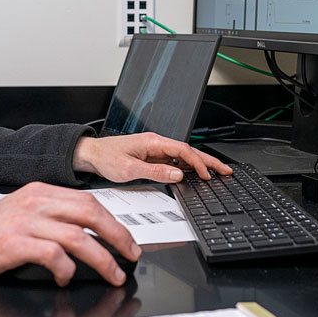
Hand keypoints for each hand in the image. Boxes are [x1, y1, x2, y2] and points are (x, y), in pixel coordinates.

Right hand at [0, 182, 139, 287]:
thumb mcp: (21, 214)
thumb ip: (50, 218)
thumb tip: (87, 235)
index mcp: (39, 192)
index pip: (88, 201)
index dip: (114, 222)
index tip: (126, 241)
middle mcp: (35, 202)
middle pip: (90, 213)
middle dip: (118, 236)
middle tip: (130, 256)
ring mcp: (24, 222)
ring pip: (78, 236)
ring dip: (102, 258)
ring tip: (112, 274)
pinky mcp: (13, 243)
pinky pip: (53, 255)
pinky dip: (66, 269)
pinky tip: (65, 278)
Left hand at [72, 132, 231, 182]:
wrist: (91, 155)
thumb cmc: (106, 158)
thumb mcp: (130, 169)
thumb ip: (155, 172)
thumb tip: (178, 174)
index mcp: (153, 141)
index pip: (183, 151)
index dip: (198, 163)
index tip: (208, 174)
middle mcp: (156, 143)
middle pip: (188, 151)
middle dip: (208, 161)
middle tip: (226, 170)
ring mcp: (155, 149)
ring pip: (183, 156)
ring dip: (200, 164)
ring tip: (216, 173)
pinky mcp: (152, 156)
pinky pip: (174, 161)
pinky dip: (187, 167)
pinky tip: (195, 174)